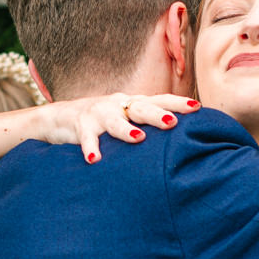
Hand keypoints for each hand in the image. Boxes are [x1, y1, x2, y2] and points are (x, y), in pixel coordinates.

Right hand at [36, 92, 199, 163]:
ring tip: (138, 138)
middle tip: (172, 123)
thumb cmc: (104, 123)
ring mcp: (99, 113)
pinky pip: (86, 137)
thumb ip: (149, 128)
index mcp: (134, 103)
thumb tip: (184, 144)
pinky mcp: (80, 125)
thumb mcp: (128, 121)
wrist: (61, 118)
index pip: (159, 100)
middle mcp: (119, 105)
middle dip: (156, 114)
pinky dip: (90, 148)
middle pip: (140, 107)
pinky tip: (94, 159)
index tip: (197, 107)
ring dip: (126, 129)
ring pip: (114, 120)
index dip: (177, 102)